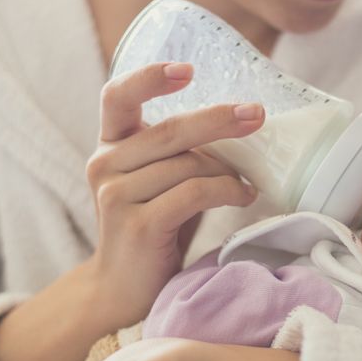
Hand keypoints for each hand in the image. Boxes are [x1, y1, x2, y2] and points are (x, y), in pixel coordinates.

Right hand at [85, 62, 263, 330]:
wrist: (123, 290)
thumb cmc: (155, 227)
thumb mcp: (159, 180)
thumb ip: (178, 151)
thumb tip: (241, 120)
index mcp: (110, 145)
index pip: (118, 96)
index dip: (150, 77)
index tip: (188, 70)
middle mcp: (105, 164)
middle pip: (169, 130)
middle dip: (219, 119)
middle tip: (257, 114)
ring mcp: (117, 195)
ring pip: (188, 165)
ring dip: (228, 171)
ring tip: (249, 181)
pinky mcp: (138, 225)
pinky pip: (194, 193)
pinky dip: (227, 191)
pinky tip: (244, 196)